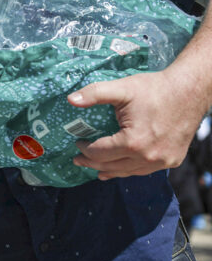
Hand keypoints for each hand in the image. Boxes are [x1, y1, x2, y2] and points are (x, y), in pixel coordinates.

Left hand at [69, 69, 205, 178]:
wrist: (190, 91)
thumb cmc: (154, 89)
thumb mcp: (121, 88)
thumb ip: (94, 94)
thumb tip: (69, 99)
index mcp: (133, 142)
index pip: (100, 153)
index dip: (84, 150)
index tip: (76, 143)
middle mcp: (149, 157)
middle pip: (112, 166)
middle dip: (92, 164)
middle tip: (78, 160)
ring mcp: (163, 161)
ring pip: (129, 172)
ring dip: (110, 170)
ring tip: (97, 169)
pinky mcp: (173, 160)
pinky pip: (145, 170)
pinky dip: (130, 169)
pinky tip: (123, 168)